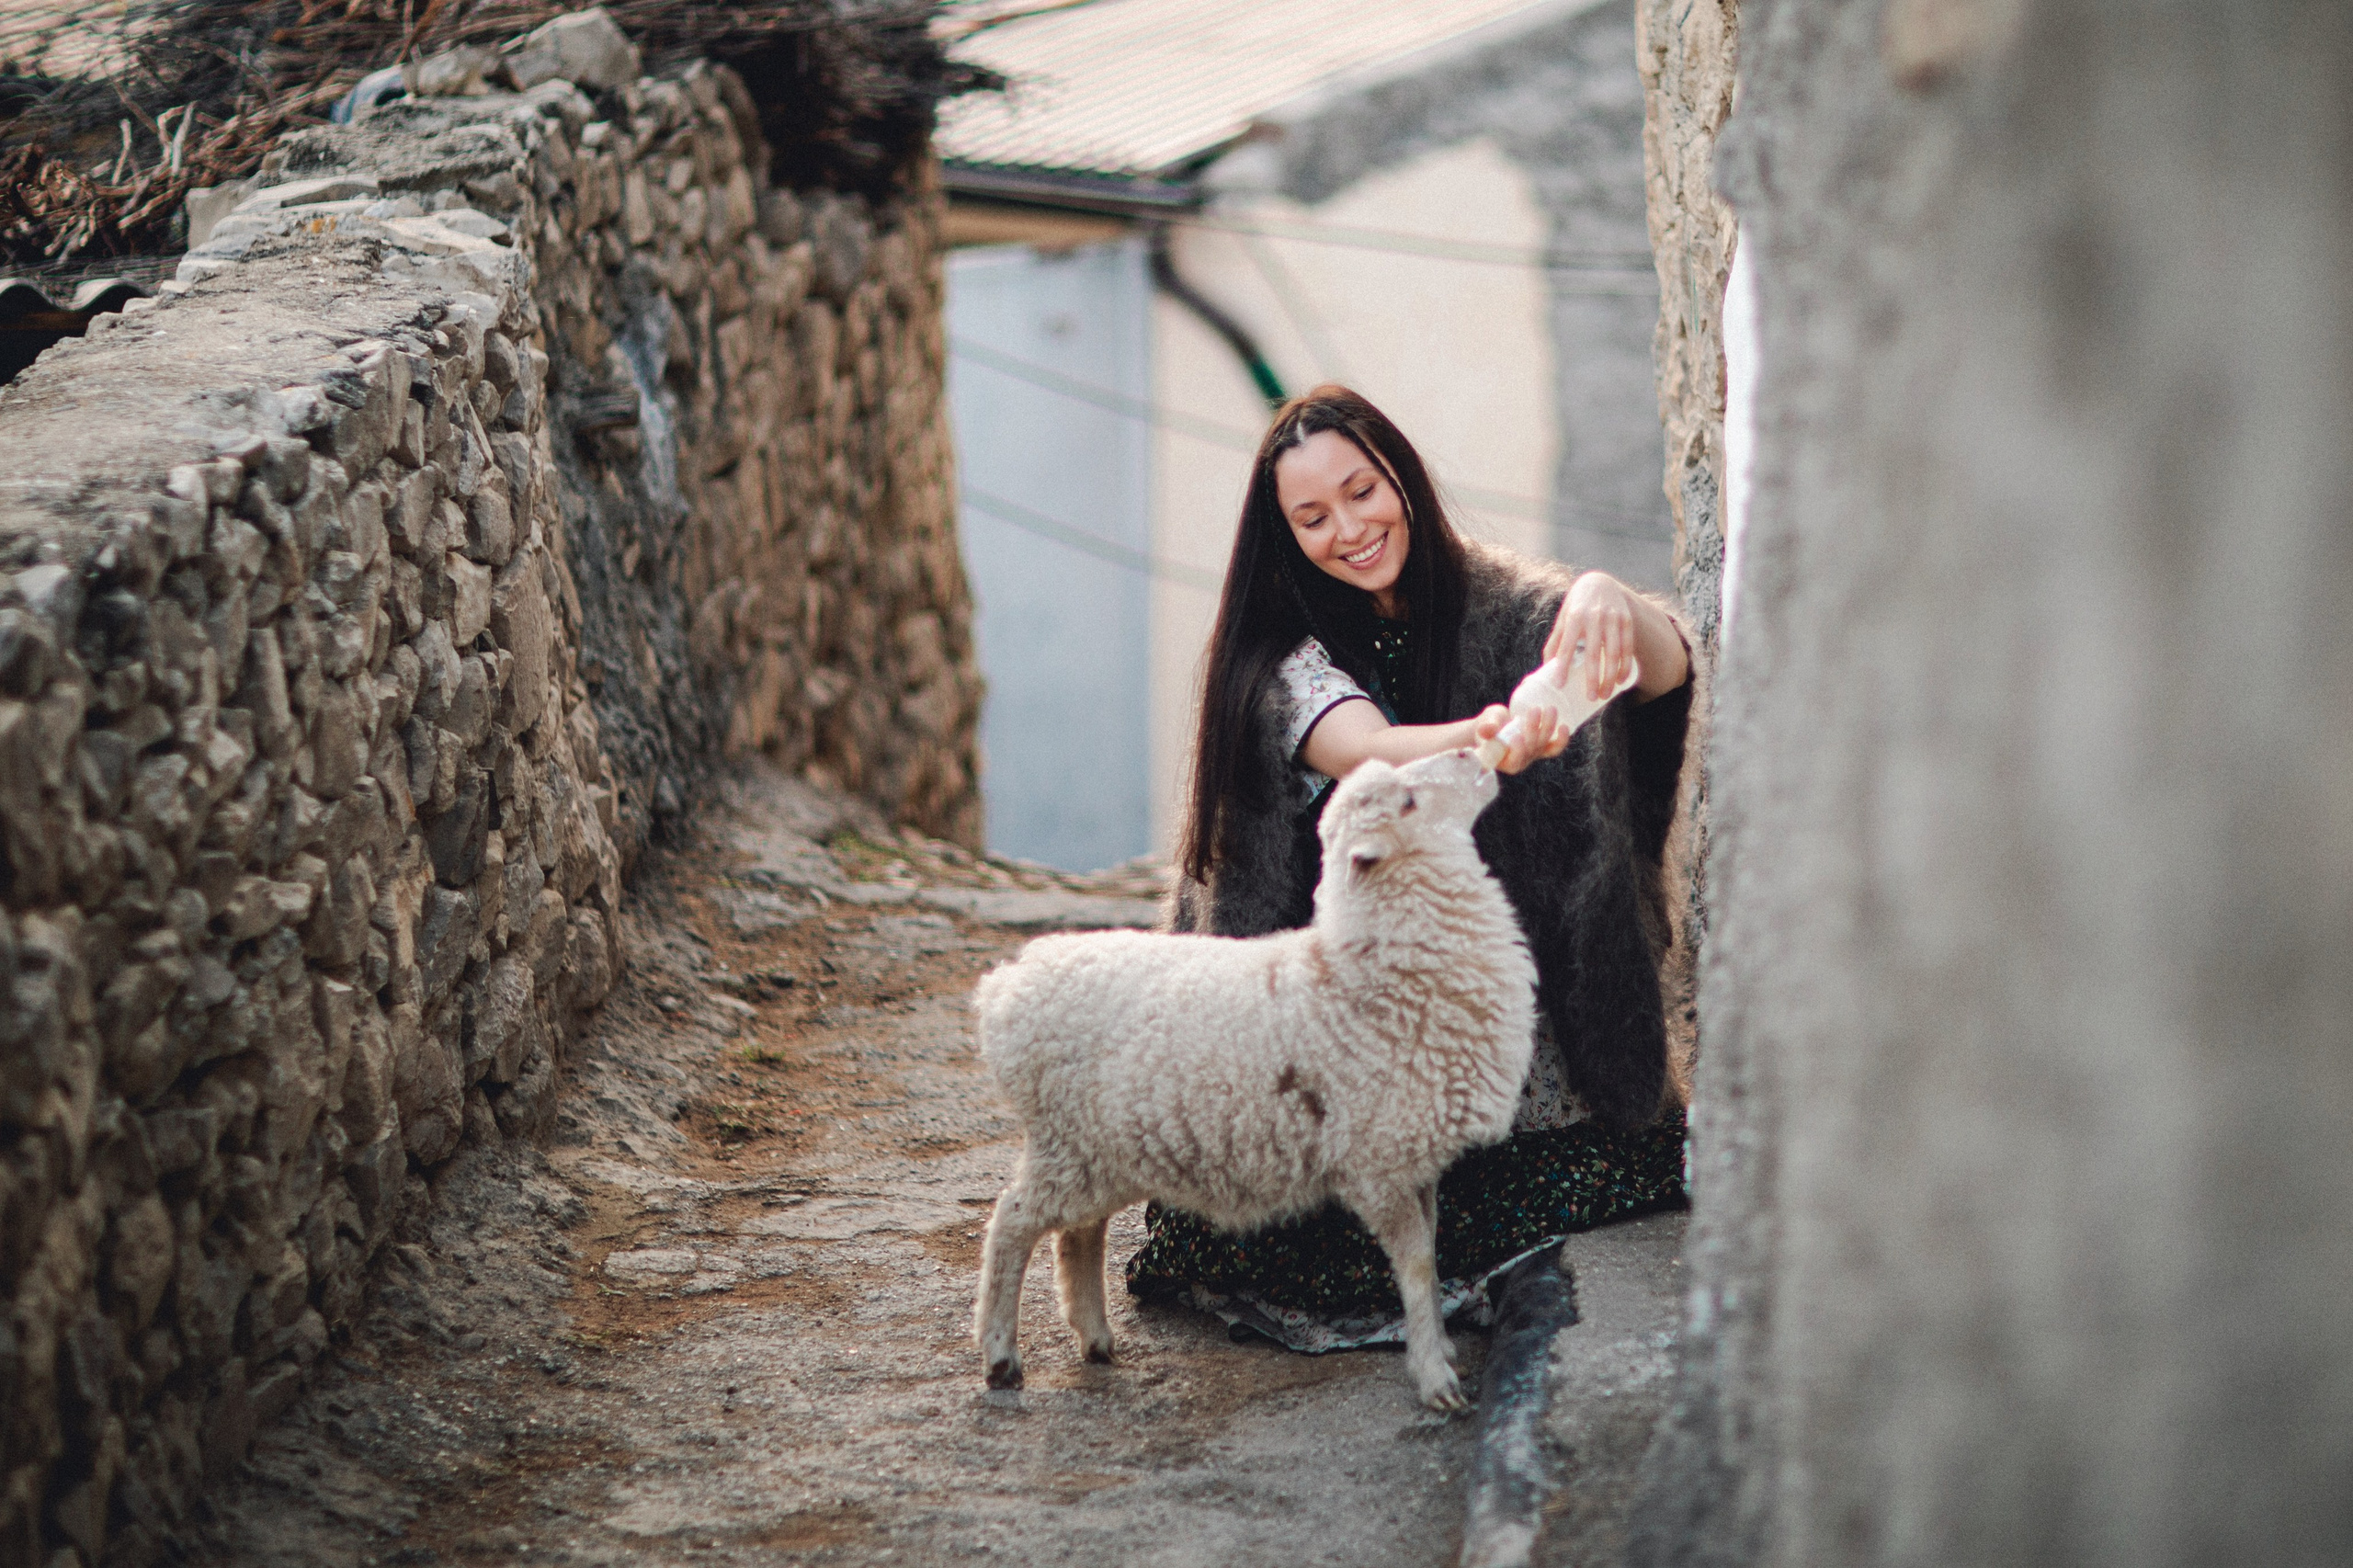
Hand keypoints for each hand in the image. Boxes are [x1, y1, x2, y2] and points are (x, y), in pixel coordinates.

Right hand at [1470, 702, 1566, 773]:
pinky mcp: (1542, 746)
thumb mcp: (1484, 723)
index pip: (1514, 762)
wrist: (1494, 724)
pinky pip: (1554, 747)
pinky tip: (1565, 727)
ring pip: (1543, 744)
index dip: (1518, 751)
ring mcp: (1533, 754)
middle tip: (1534, 710)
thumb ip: (1486, 726)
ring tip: (1549, 709)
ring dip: (1548, 727)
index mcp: (1504, 761)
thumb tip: (1487, 729)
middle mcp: (1520, 761)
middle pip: (1531, 749)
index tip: (1517, 736)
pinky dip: (1561, 739)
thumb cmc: (1487, 725)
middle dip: (1534, 730)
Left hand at [1545, 572, 1641, 700]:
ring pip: (1613, 653)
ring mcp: (1613, 619)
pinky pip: (1628, 647)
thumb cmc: (1576, 607)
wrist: (1599, 582)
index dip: (1563, 666)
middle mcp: (1594, 617)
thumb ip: (1555, 642)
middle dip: (1592, 678)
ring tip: (1604, 695)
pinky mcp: (1626, 621)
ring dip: (1610, 677)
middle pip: (1594, 654)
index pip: (1567, 645)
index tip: (1560, 685)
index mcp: (1574, 617)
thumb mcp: (1563, 619)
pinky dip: (1625, 666)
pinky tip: (1620, 681)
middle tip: (1590, 698)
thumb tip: (1545, 669)